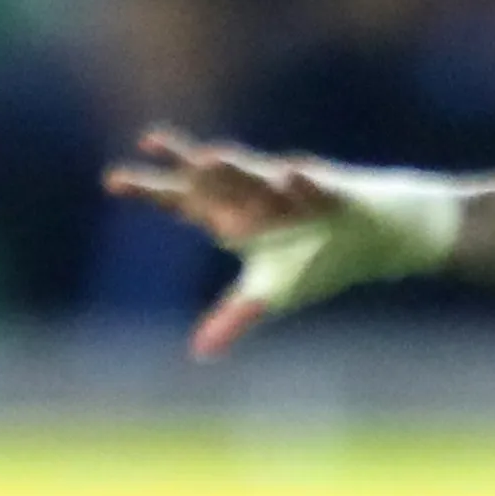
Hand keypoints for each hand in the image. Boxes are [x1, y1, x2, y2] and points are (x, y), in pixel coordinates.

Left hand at [100, 129, 463, 358]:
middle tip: (151, 142)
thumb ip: (236, 317)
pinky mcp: (336, 193)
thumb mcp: (273, 292)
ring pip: (259, 177)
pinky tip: (295, 175)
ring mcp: (295, 191)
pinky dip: (306, 183)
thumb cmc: (319, 258)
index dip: (151, 190)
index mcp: (236, 217)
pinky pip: (319, 187)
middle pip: (214, 179)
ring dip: (237, 169)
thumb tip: (200, 352)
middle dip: (186, 165)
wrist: (381, 235)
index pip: (185, 201)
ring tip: (210, 158)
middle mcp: (257, 197)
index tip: (113, 180)